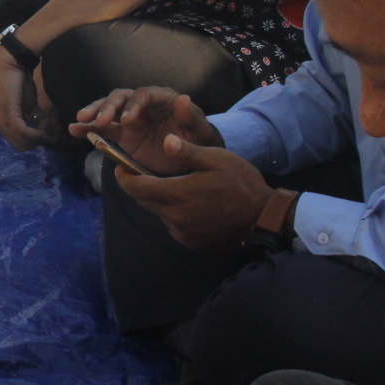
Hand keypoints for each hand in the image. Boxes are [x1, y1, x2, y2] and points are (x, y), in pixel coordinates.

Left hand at [0, 44, 54, 150]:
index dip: (35, 141)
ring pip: (22, 141)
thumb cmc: (19, 81)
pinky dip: (35, 132)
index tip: (48, 134)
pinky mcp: (8, 115)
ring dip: (38, 136)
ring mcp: (2, 121)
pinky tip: (43, 124)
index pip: (19, 143)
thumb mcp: (29, 104)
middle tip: (49, 131)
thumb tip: (46, 130)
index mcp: (3, 123)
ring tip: (47, 124)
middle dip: (37, 141)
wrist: (10, 64)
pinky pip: (23, 133)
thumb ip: (35, 117)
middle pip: (21, 146)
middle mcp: (0, 125)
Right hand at [69, 86, 221, 175]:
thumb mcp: (199, 133)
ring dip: (94, 113)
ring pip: (108, 109)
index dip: (133, 105)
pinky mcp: (123, 134)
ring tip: (80, 121)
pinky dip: (88, 128)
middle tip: (98, 121)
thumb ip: (190, 118)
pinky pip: (103, 129)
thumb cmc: (198, 142)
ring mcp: (131, 118)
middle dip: (108, 107)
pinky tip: (74, 130)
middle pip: (121, 98)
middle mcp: (144, 105)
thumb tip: (183, 98)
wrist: (191, 159)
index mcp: (163, 99)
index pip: (144, 95)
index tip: (126, 121)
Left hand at [114, 137, 275, 250]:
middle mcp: (175, 217)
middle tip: (145, 174)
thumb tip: (165, 140)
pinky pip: (174, 227)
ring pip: (160, 214)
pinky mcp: (191, 244)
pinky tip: (193, 206)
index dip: (124, 178)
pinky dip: (176, 215)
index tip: (120, 167)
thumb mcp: (217, 159)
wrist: (264, 218)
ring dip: (162, 201)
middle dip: (142, 187)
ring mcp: (183, 234)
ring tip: (179, 188)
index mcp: (178, 194)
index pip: (137, 188)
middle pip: (145, 201)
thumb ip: (188, 152)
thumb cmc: (242, 183)